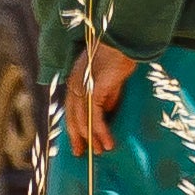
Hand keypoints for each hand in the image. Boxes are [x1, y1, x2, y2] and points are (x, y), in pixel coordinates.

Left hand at [61, 36, 138, 157]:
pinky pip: (94, 118)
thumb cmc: (120, 55)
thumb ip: (107, 94)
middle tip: (82, 153)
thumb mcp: (111, 79)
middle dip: (77, 137)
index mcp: (76, 81)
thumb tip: (107, 110)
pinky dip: (101, 132)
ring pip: (82, 121)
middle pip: (72, 118)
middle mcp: (74, 86)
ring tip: (101, 151)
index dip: (75, 126)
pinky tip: (108, 142)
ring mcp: (82, 89)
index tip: (80, 140)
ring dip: (92, 138)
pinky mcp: (93, 92)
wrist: (123, 41)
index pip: (71, 109)